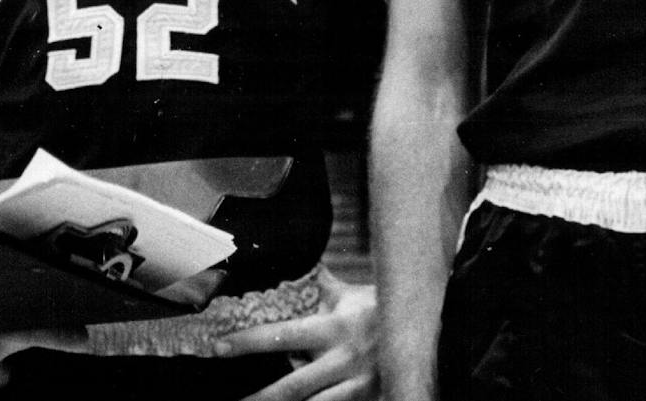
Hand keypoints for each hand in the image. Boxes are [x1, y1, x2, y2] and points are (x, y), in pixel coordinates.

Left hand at [214, 269, 377, 400]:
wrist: (426, 334)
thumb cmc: (378, 312)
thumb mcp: (347, 295)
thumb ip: (318, 284)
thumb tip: (296, 259)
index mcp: (332, 329)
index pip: (281, 335)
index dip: (248, 342)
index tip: (218, 347)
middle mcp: (343, 360)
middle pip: (293, 387)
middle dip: (261, 397)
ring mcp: (357, 387)